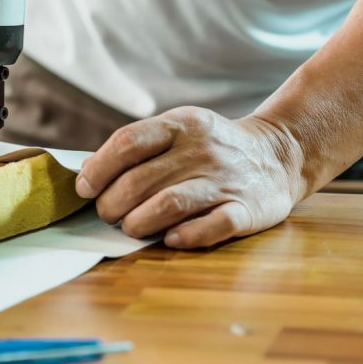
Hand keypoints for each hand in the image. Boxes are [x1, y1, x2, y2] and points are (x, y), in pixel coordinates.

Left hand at [75, 107, 304, 247]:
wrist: (278, 154)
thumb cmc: (211, 148)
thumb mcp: (176, 132)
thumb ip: (135, 148)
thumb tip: (86, 171)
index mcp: (180, 124)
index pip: (127, 142)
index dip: (98, 169)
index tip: (85, 188)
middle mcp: (201, 149)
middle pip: (139, 181)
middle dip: (111, 204)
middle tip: (106, 214)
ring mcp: (224, 180)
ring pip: (169, 204)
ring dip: (138, 222)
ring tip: (130, 227)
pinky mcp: (247, 209)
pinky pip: (212, 226)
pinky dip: (185, 236)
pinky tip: (170, 239)